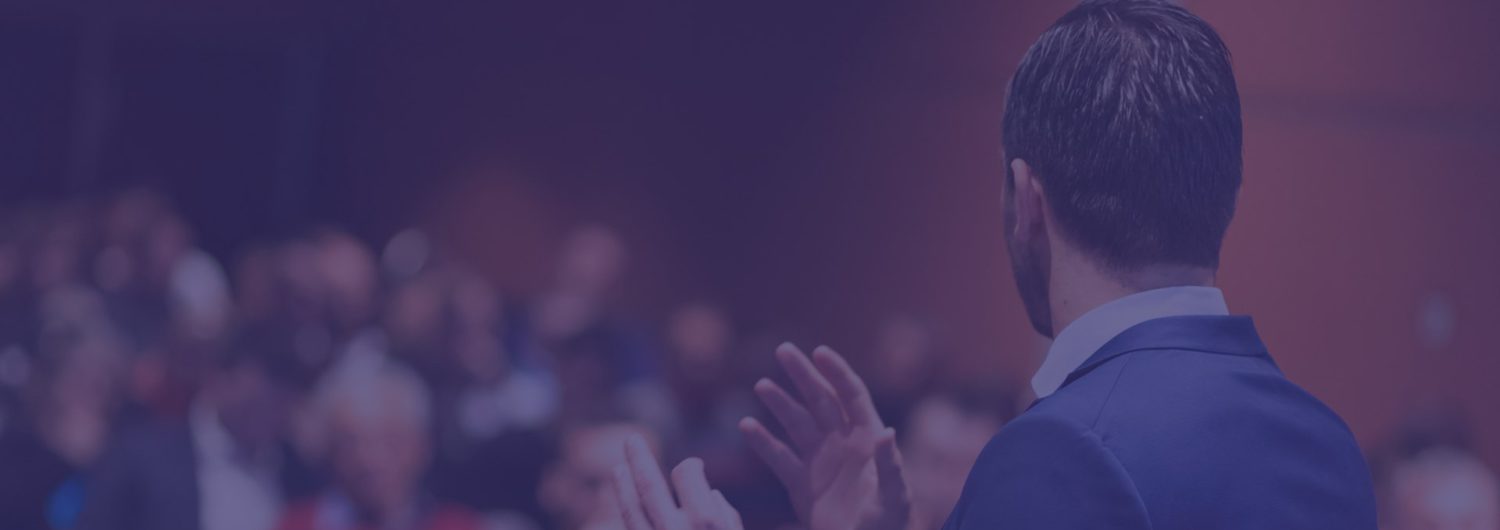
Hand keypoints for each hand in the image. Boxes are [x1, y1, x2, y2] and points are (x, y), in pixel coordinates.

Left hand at [613, 434, 743, 529]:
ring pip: (632, 510)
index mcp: (707, 522)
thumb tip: (714, 493)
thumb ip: (729, 517)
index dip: (691, 465)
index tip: (695, 465)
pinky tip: (626, 502)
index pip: (686, 474)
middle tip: (631, 440)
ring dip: (624, 486)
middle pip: (650, 485)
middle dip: (639, 459)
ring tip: (619, 469)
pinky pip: (631, 529)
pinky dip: (627, 512)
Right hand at [739, 344, 910, 529]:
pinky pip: (779, 458)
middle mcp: (843, 444)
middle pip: (820, 400)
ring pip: (796, 424)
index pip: (852, 396)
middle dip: (803, 375)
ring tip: (761, 385)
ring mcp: (820, 463)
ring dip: (780, 403)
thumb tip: (888, 431)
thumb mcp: (894, 497)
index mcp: (868, 440)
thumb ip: (890, 465)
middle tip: (782, 350)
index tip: (819, 352)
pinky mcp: (801, 485)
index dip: (837, 372)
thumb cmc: (887, 526)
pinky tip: (746, 426)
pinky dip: (762, 443)